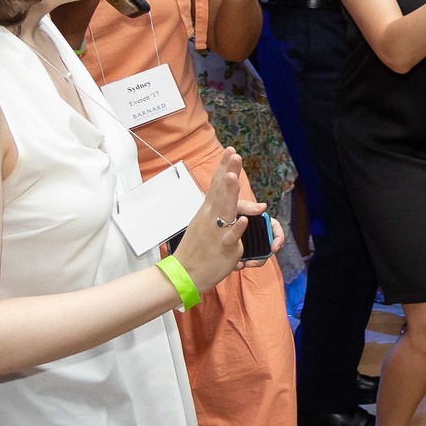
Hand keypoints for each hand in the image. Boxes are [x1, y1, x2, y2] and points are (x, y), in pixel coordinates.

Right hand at [176, 153, 262, 290]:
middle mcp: (211, 218)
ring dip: (229, 193)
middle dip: (228, 172)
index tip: (230, 151)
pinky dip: (236, 229)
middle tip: (234, 153)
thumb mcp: (209, 227)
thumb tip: (238, 206)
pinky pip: (230, 238)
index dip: (224, 168)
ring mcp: (216, 232)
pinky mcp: (223, 248)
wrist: (182, 275)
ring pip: (224, 210)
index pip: (217, 185)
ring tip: (233, 176)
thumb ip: (224, 215)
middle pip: (221, 191)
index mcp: (208, 212)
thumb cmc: (197, 250)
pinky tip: (242, 220)